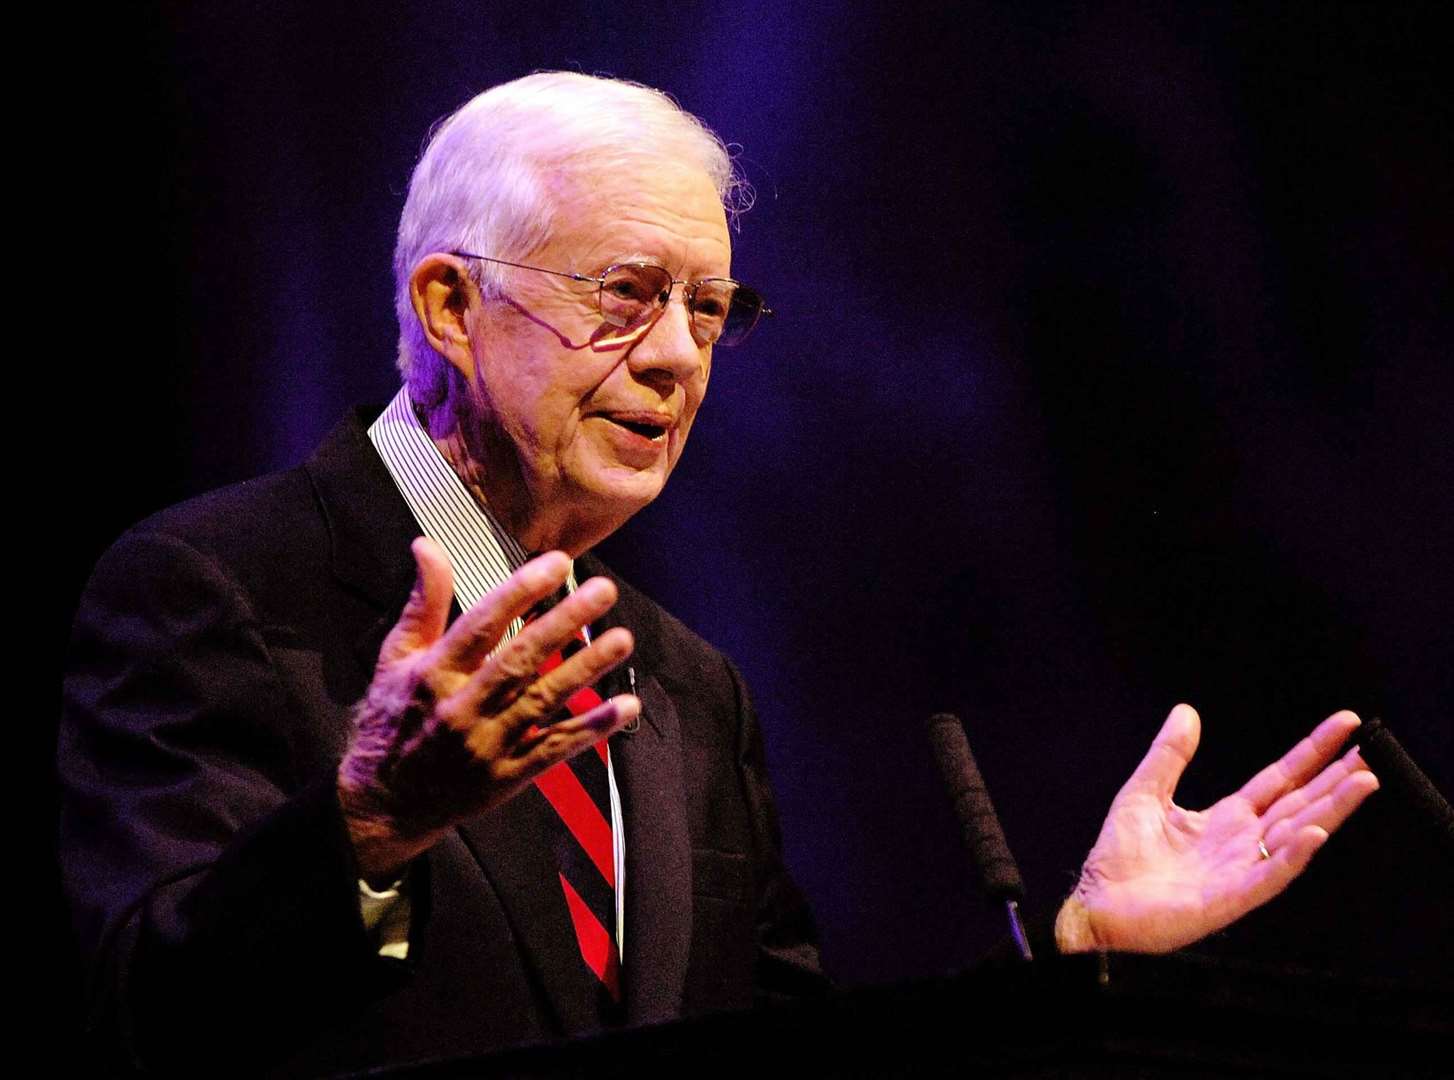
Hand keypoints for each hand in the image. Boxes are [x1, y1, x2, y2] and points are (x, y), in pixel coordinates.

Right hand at [337, 538, 637, 883]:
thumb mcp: (396, 659)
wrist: (382, 804)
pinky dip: (591, 729)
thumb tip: (429, 546)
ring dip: (585, 670)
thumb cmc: (392, 721)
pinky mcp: (508, 775)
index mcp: (434, 673)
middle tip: (602, 592)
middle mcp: (462, 707)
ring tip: (622, 639)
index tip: (557, 563)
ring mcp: (488, 745)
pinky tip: (625, 706)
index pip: (482, 625)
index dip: (520, 592)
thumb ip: (423, 603)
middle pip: (519, 660)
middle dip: (564, 623)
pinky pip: (555, 749)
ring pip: (543, 701)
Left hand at [1055, 704, 1377, 953]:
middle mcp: (1243, 843)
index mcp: (1227, 819)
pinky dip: (1293, 856)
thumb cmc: (1119, 857)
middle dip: (1336, 780)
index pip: (1280, 779)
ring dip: (1330, 811)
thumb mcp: (1144, 792)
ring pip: (1296, 836)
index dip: (1312, 753)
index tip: (1344, 726)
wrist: (1098, 903)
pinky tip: (1315, 834)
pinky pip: (1269, 876)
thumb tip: (1186, 711)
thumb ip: (1169, 755)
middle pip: (1300, 806)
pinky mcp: (1229, 899)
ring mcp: (1241, 871)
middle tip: (1370, 753)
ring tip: (1362, 782)